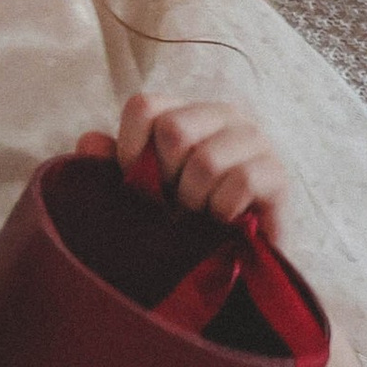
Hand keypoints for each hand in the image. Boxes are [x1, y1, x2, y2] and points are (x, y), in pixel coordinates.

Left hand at [75, 90, 293, 238]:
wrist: (238, 260)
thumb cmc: (185, 217)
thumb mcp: (141, 192)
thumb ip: (113, 166)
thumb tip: (88, 141)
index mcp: (185, 111)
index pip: (144, 106)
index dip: (130, 149)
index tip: (136, 182)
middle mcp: (223, 114)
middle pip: (173, 130)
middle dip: (166, 180)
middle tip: (176, 203)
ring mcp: (254, 139)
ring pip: (205, 162)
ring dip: (195, 201)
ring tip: (201, 215)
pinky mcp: (277, 173)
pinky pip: (239, 183)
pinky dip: (222, 212)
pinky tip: (225, 221)